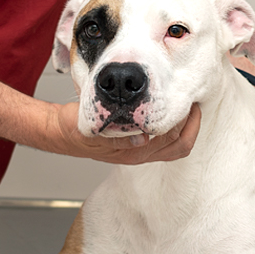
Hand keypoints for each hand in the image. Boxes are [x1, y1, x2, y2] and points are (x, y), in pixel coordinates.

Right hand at [48, 101, 201, 164]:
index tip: (185, 101)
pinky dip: (177, 130)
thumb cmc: (75, 129)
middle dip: (188, 122)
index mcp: (130, 152)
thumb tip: (140, 140)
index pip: (167, 140)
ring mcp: (139, 152)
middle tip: (192, 99)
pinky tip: (174, 113)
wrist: (62, 133)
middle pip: (177, 143)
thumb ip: (115, 136)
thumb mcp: (92, 129)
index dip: (180, 120)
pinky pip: (167, 145)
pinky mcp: (137, 146)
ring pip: (175, 146)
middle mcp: (139, 154)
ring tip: (190, 106)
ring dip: (187, 127)